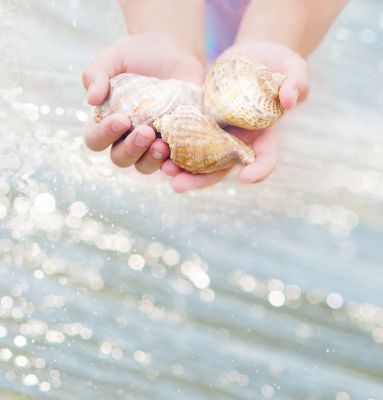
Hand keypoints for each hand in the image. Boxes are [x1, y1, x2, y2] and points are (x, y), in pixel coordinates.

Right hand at [82, 33, 204, 173]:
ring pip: (144, 166)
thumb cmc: (138, 55)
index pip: (95, 139)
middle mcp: (126, 138)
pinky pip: (172, 165)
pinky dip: (173, 167)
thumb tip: (91, 100)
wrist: (175, 52)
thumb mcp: (113, 58)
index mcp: (107, 122)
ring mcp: (151, 144)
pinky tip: (177, 162)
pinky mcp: (174, 144)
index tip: (122, 118)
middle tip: (146, 131)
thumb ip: (96, 74)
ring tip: (162, 145)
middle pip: (120, 159)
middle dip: (131, 149)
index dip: (104, 135)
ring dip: (151, 160)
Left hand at [162, 41, 309, 192]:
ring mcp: (217, 133)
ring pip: (198, 158)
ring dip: (179, 167)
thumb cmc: (279, 65)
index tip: (246, 179)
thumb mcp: (294, 70)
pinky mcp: (201, 120)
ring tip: (160, 168)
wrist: (253, 57)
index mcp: (264, 136)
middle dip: (199, 180)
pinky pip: (185, 137)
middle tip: (178, 187)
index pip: (265, 160)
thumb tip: (289, 99)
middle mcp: (238, 141)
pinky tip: (154, 145)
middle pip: (220, 169)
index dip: (258, 171)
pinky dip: (171, 143)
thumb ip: (296, 83)